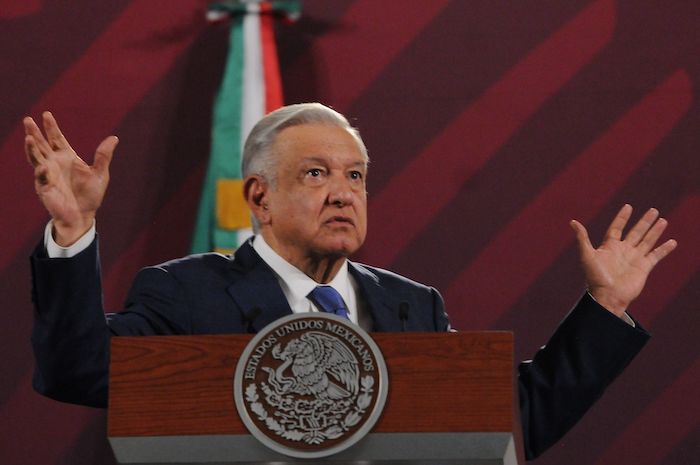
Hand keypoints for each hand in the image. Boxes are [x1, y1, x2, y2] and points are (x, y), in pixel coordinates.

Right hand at [24, 112, 117, 245]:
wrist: (84, 215)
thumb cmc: (91, 195)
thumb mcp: (100, 173)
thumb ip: (103, 156)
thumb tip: (114, 138)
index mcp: (67, 157)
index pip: (57, 139)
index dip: (51, 127)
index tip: (46, 114)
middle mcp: (55, 163)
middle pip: (41, 145)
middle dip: (34, 133)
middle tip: (28, 120)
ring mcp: (48, 175)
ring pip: (36, 158)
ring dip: (31, 148)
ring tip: (29, 138)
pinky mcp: (45, 187)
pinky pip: (42, 177)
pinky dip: (42, 171)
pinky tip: (44, 166)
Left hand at [570, 204, 676, 316]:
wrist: (608, 296)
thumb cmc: (595, 277)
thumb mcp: (587, 255)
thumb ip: (582, 238)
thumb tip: (573, 222)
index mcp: (609, 246)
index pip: (617, 228)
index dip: (622, 217)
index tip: (628, 206)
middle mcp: (623, 251)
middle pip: (636, 232)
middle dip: (644, 221)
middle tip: (653, 210)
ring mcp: (634, 258)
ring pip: (647, 241)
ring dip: (655, 231)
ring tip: (663, 220)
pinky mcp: (644, 267)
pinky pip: (656, 256)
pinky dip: (664, 249)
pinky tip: (672, 242)